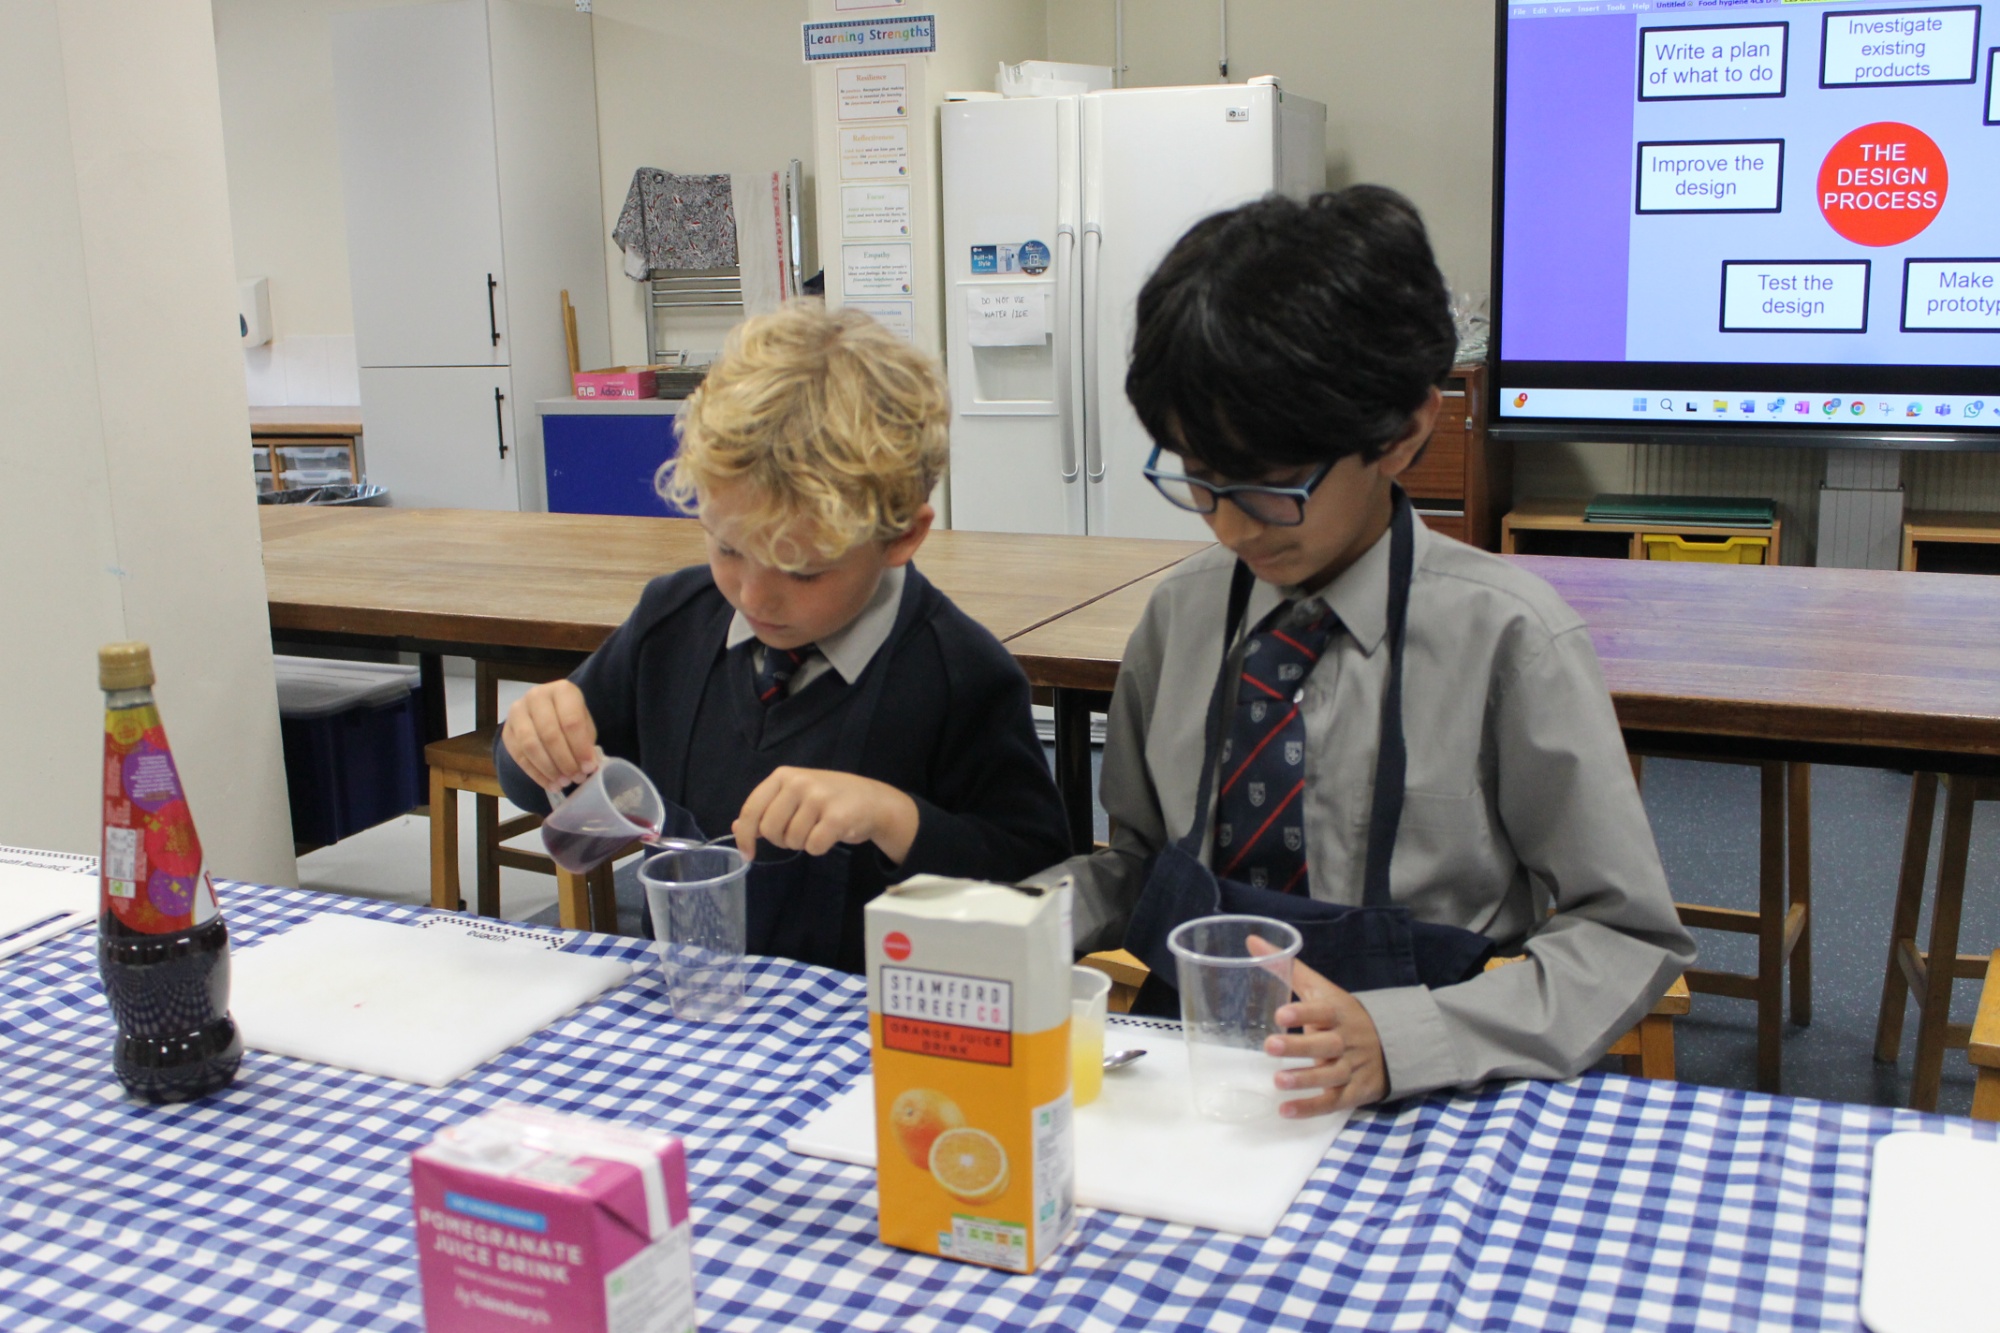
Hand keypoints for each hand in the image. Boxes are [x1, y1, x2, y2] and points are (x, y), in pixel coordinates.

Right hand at [500, 680, 598, 791]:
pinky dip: (535, 773)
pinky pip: (518, 755)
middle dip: (564, 760)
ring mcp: (517, 712)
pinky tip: (549, 783)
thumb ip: (586, 741)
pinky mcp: (506, 730)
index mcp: (562, 690)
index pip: (571, 721)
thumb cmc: (570, 717)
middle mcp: (536, 696)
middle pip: (549, 734)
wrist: (544, 711)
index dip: (580, 748)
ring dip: (548, 769)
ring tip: (563, 783)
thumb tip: (587, 766)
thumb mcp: (584, 723)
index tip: (589, 767)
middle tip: (575, 777)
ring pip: (530, 745)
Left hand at [734, 767, 919, 863]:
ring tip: (818, 829)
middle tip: (798, 833)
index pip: (752, 809)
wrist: (873, 801)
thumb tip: (736, 827)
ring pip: (792, 840)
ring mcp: (819, 798)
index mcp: (784, 776)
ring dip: (803, 843)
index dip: (745, 836)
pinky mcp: (836, 817)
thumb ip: (766, 809)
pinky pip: (813, 846)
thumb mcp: (795, 796)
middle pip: (770, 829)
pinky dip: (819, 848)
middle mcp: (799, 782)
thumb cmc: (830, 799)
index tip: (747, 853)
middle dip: (782, 839)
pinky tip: (830, 835)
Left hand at [1247, 935, 1387, 1115]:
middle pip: (1324, 1045)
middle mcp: (1345, 1041)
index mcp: (1337, 1012)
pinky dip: (1311, 1108)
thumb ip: (1287, 968)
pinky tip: (1285, 1110)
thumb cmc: (1343, 1014)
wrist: (1392, 1043)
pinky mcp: (1355, 1091)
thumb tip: (1251, 940)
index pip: (1321, 1011)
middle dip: (1298, 1047)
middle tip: (1269, 1046)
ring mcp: (1352, 1068)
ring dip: (1305, 1079)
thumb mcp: (1321, 990)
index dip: (1303, 1013)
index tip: (1281, 1014)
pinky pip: (1333, 1101)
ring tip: (1278, 1081)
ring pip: (1330, 1075)